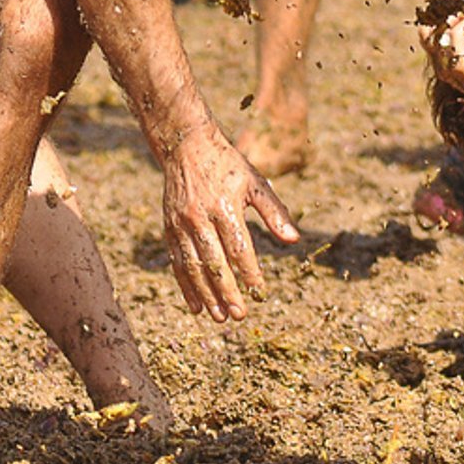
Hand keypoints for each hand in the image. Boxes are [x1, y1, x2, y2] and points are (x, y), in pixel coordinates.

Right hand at [161, 123, 299, 321]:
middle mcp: (200, 217)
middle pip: (214, 262)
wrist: (186, 146)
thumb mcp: (255, 183)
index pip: (239, 247)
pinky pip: (177, 262)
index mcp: (225, 206)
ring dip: (206, 295)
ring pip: (194, 267)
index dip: (250, 272)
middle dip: (227, 292)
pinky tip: (196, 305)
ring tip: (219, 317)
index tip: (260, 292)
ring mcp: (181, 224)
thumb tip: (294, 240)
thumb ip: (274, 212)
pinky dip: (186, 286)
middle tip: (239, 316)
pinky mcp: (169, 228)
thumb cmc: (228, 166)